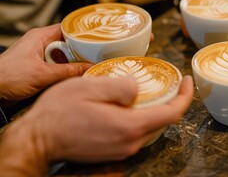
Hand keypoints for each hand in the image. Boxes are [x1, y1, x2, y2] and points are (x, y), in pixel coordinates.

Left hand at [0, 24, 92, 101]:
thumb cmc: (7, 77)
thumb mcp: (43, 74)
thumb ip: (68, 71)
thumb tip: (89, 68)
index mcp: (41, 36)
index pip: (68, 28)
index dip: (83, 33)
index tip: (97, 40)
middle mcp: (41, 43)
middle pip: (68, 43)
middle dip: (79, 52)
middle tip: (91, 59)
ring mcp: (39, 55)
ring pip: (64, 56)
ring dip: (71, 64)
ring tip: (82, 69)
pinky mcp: (38, 67)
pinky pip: (57, 66)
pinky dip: (64, 71)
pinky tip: (70, 77)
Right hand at [0, 75, 193, 174]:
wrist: (38, 139)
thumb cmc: (60, 112)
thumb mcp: (90, 87)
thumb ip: (120, 86)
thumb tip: (137, 88)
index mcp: (129, 126)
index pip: (172, 113)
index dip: (184, 96)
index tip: (186, 80)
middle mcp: (130, 142)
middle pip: (163, 121)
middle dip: (170, 100)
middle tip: (168, 81)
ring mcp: (122, 149)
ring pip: (149, 126)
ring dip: (155, 108)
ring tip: (150, 89)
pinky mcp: (114, 150)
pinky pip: (136, 132)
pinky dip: (141, 117)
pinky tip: (131, 104)